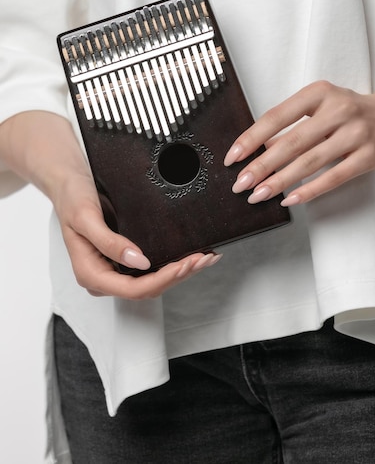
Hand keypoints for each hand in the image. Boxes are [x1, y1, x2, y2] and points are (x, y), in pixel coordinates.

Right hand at [0, 111, 221, 298]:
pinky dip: (174, 263)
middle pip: (148, 288)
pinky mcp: (126, 259)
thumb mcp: (85, 217)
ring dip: (181, 272)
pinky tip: (192, 254)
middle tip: (203, 259)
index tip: (183, 264)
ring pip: (153, 282)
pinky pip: (153, 268)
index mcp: (91, 274)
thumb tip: (139, 262)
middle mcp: (105, 277)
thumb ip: (109, 242)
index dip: (161, 279)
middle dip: (178, 276)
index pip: (133, 289)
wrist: (70, 183)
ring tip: (206, 258)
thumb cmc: (73, 198)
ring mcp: (116, 269)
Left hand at [224, 77, 374, 205]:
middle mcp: (337, 110)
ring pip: (310, 162)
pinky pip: (333, 177)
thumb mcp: (322, 107)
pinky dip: (310, 190)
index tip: (233, 156)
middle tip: (240, 183)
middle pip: (291, 142)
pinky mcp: (368, 156)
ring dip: (280, 181)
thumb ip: (293, 126)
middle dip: (261, 166)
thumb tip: (261, 149)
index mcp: (319, 93)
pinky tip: (291, 199)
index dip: (251, 138)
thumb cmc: (354, 111)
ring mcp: (355, 133)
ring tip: (259, 195)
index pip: (276, 116)